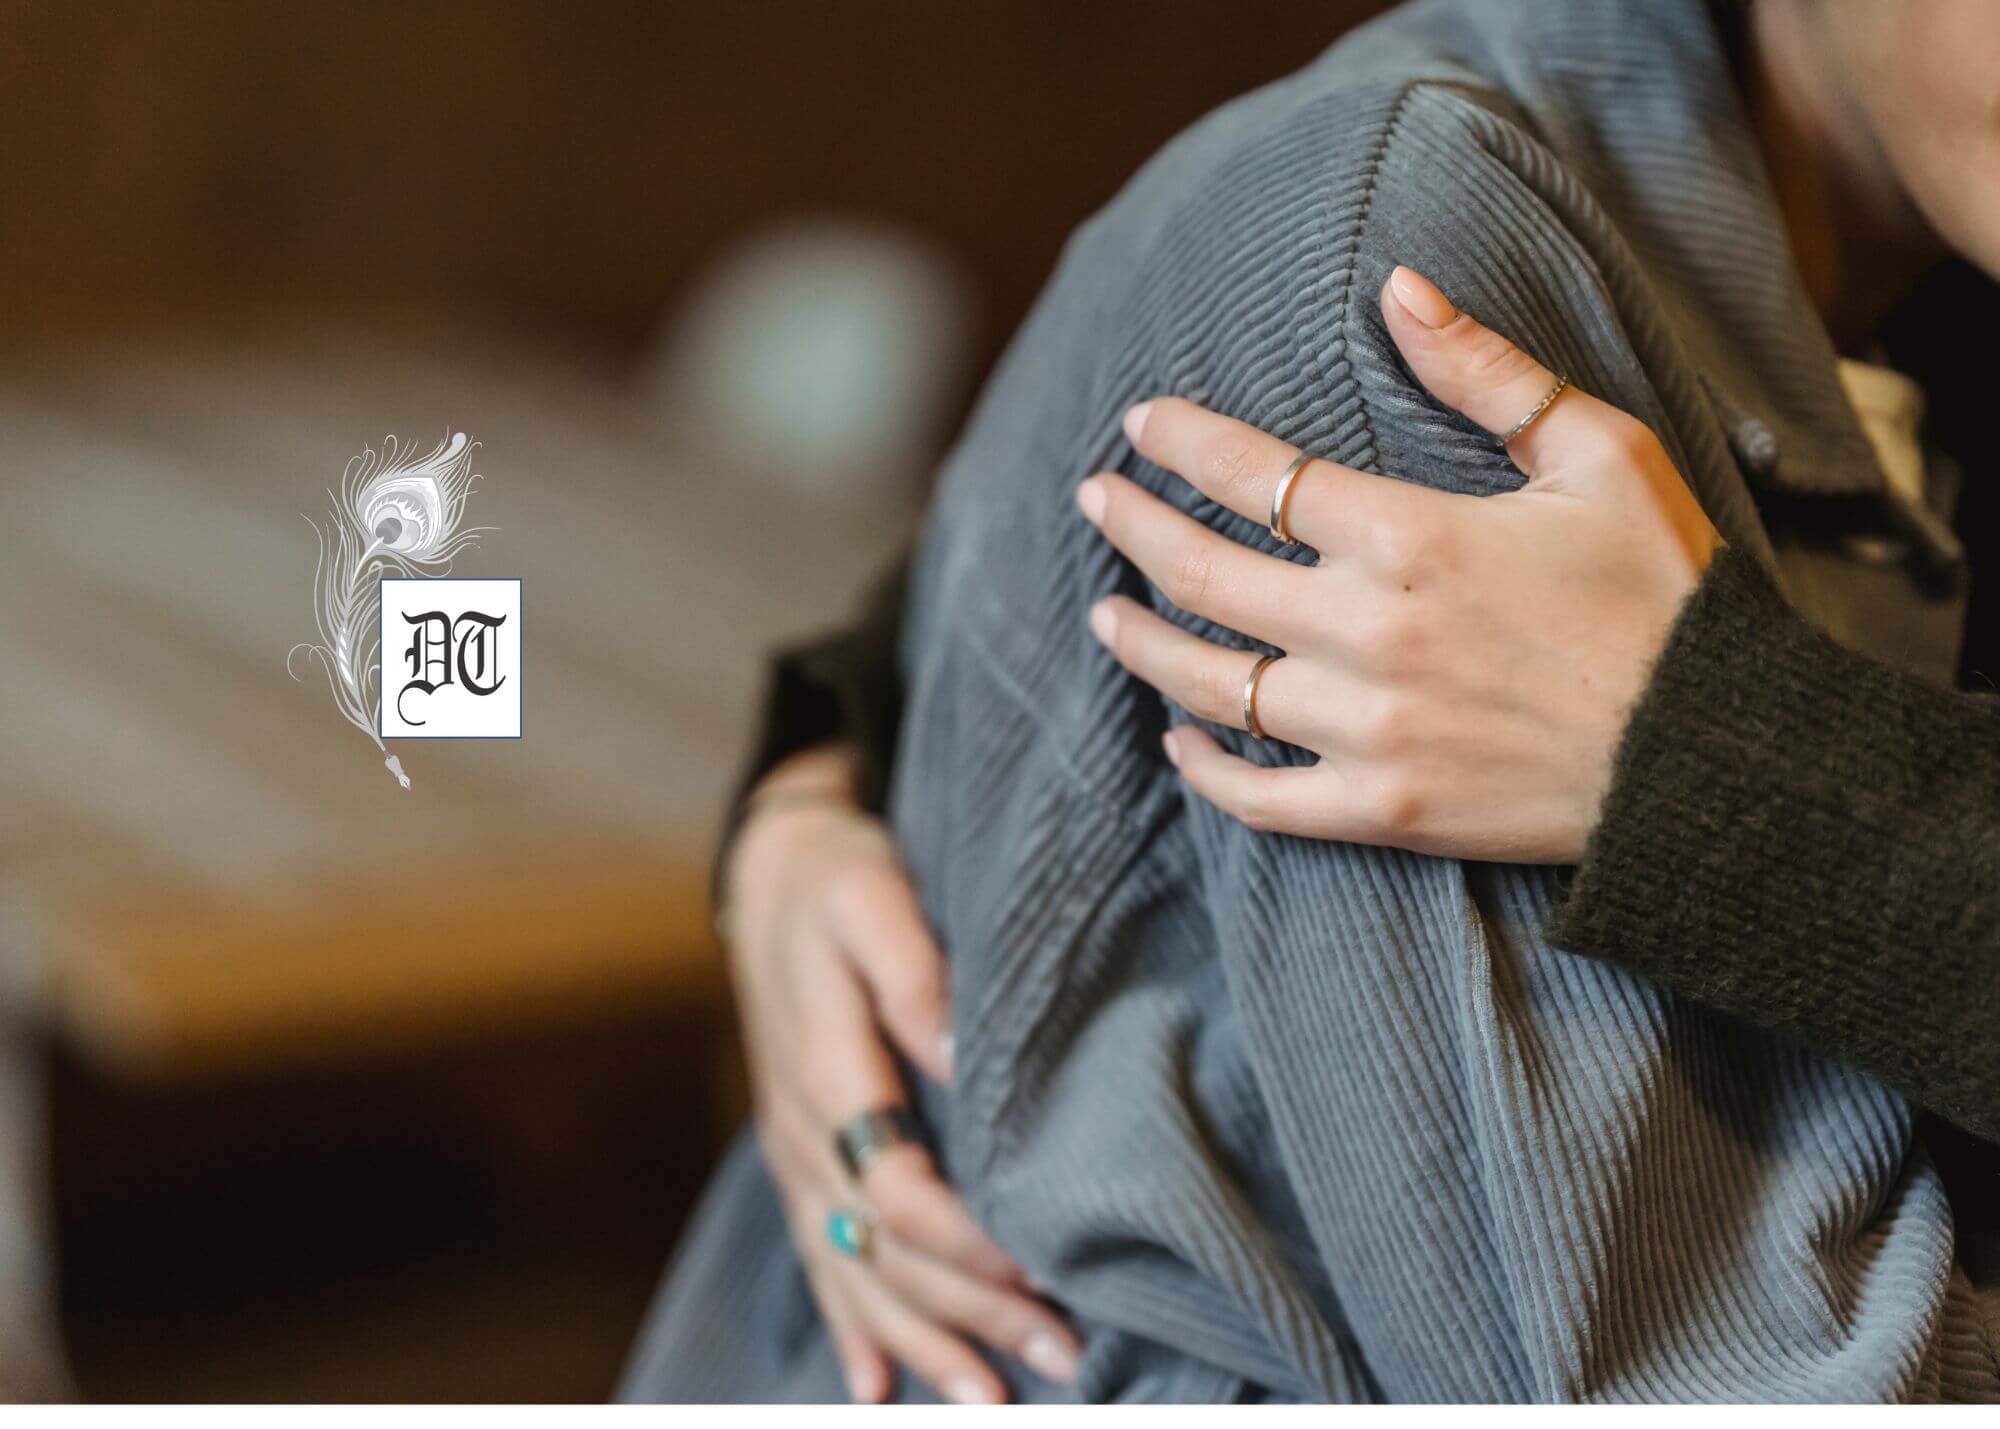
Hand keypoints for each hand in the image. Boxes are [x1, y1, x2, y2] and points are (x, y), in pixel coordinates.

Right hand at [721, 746, 1079, 1403]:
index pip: (897, 1191)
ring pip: (855, 1273)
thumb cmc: (838, 881)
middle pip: (887, 1252)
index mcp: (828, 1074)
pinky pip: (819, 1260)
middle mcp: (806, 1134)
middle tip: (1066, 1358)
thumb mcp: (872, 897)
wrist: (772, 876)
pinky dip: (853, 1326)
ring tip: (990, 1400)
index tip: (1043, 1272)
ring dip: (924, 1341)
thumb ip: (913, 974)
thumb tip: (959, 1054)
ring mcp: (797, 1157)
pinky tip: (878, 1383)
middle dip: (973, 1315)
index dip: (967, 1245)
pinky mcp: (802, 1160)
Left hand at [1075, 266, 1721, 863]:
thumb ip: (1487, 373)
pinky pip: (1259, 797)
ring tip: (1106, 613)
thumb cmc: (1665, 595)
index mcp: (1411, 536)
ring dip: (1145, 643)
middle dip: (1133, 528)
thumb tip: (1398, 286)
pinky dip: (1205, 771)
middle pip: (1204, 573)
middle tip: (1096, 501)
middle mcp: (1368, 632)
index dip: (1182, 444)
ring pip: (1212, 683)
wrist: (1714, 758)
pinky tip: (1177, 743)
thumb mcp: (1600, 456)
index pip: (1255, 476)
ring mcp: (1367, 729)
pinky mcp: (1383, 810)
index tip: (1139, 424)